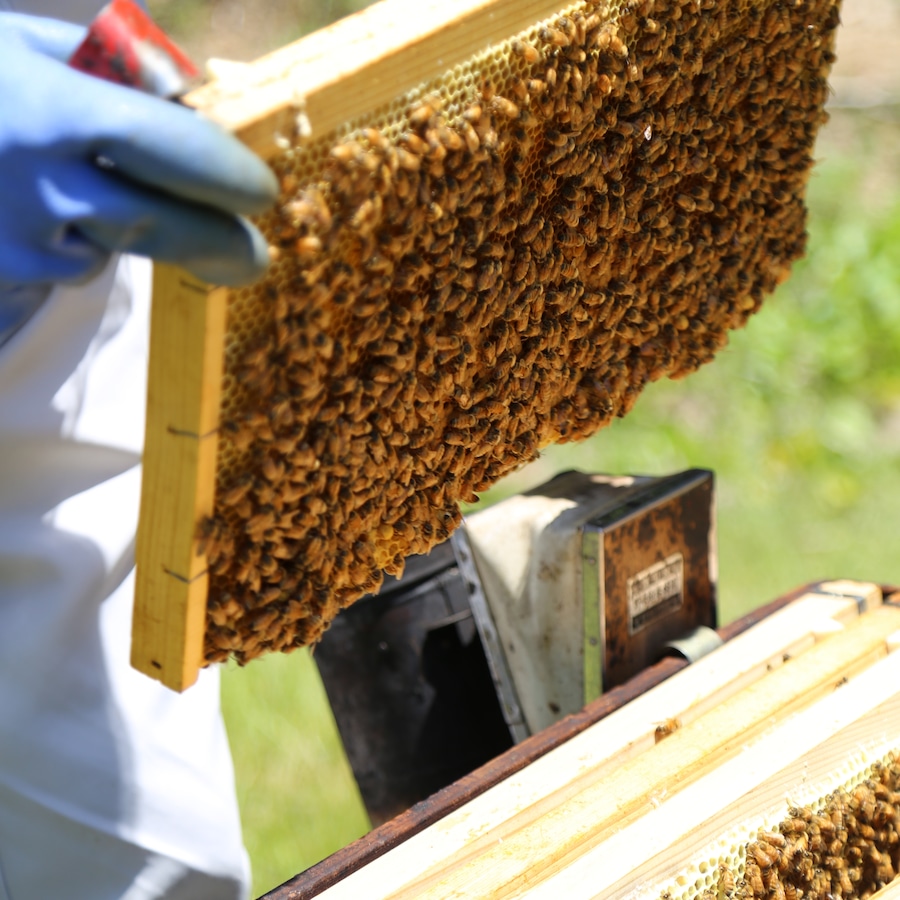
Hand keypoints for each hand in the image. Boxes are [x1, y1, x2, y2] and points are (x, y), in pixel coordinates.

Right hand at [0, 13, 278, 287]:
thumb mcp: (18, 44)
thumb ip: (108, 68)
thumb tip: (191, 93)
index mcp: (52, 108)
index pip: (172, 149)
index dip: (226, 175)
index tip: (262, 193)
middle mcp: (37, 182)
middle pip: (160, 225)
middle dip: (218, 244)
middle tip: (255, 257)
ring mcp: (13, 238)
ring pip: (108, 250)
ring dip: (131, 236)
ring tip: (97, 199)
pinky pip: (60, 266)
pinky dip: (72, 245)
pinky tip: (40, 212)